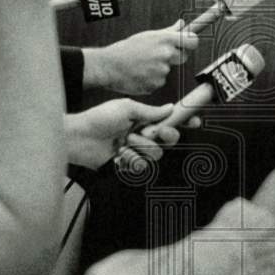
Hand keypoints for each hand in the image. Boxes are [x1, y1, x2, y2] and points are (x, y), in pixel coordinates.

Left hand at [64, 99, 199, 171]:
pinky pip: (142, 166)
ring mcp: (137, 150)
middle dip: (163, 136)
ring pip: (156, 154)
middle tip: (150, 131)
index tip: (195, 121)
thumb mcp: (127, 108)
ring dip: (140, 147)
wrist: (79, 137)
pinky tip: (119, 154)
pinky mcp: (129, 164)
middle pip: (170, 140)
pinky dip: (130, 159)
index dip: (184, 122)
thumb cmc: (99, 119)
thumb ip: (151, 111)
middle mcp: (144, 135)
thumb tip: (170, 108)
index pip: (170, 121)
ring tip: (124, 141)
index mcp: (145, 120)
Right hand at [87, 20, 199, 94]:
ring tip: (142, 65)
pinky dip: (152, 79)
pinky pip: (159, 82)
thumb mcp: (147, 36)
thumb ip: (168, 31)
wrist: (108, 66)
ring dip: (159, 69)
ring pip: (168, 70)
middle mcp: (165, 54)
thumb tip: (182, 24)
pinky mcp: (156, 84)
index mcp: (164, 40)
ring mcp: (162, 71)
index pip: (192, 41)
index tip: (188, 43)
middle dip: (175, 56)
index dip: (191, 42)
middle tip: (158, 55)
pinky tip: (140, 74)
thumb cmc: (126, 49)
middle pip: (184, 57)